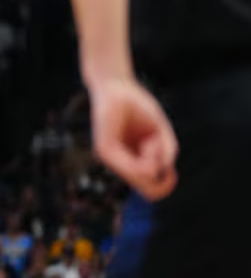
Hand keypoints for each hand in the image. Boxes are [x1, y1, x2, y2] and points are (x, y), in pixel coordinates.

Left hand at [89, 77, 177, 200]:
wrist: (117, 86)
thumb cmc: (139, 108)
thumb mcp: (160, 132)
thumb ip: (165, 152)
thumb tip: (159, 174)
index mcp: (134, 161)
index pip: (150, 189)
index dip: (166, 186)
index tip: (172, 173)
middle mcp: (121, 164)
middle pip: (148, 190)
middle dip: (162, 176)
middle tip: (160, 152)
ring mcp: (111, 160)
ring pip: (142, 179)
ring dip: (155, 163)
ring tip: (151, 140)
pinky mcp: (104, 151)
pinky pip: (132, 168)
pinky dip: (148, 158)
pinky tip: (148, 142)